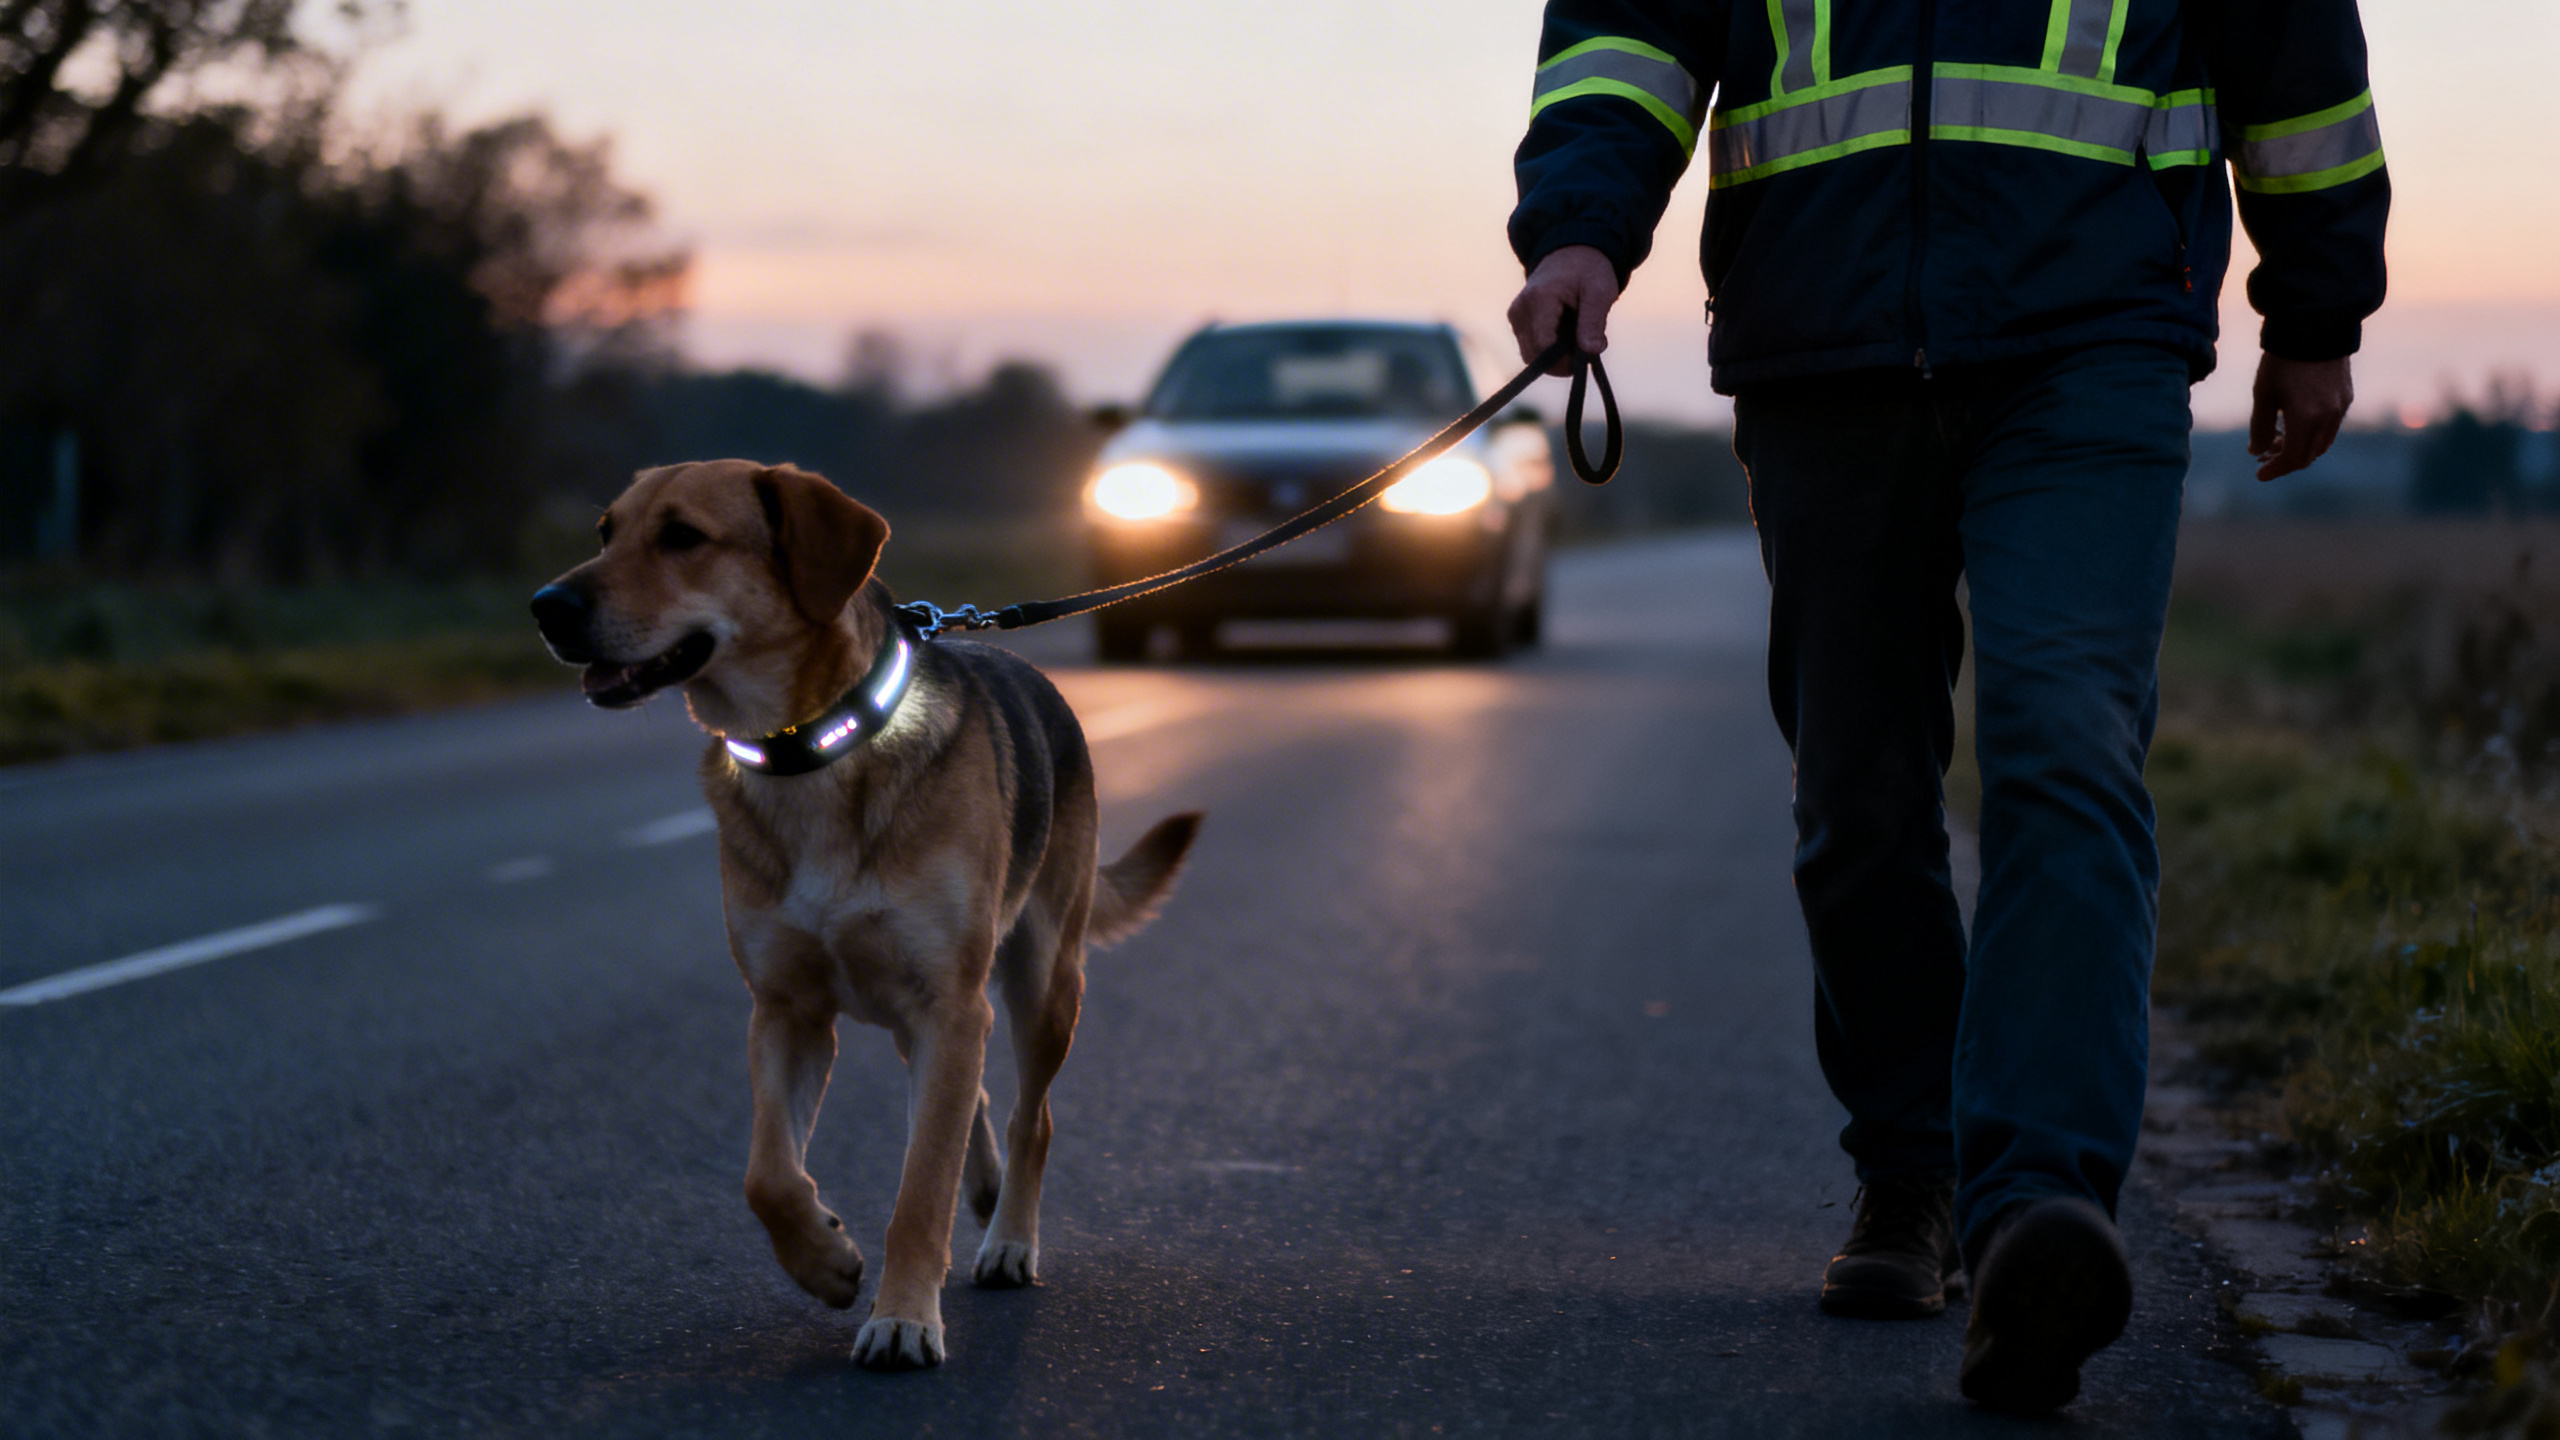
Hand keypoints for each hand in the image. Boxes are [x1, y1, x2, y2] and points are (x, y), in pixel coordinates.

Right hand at [1508, 245, 1620, 373]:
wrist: (1571, 252)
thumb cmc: (1588, 271)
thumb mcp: (1600, 293)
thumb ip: (1594, 323)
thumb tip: (1592, 352)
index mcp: (1539, 299)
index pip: (1543, 347)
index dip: (1564, 362)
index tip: (1587, 359)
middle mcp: (1520, 309)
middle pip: (1533, 355)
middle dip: (1560, 360)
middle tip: (1585, 347)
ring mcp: (1515, 316)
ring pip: (1530, 355)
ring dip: (1555, 355)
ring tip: (1575, 334)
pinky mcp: (1516, 320)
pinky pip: (1530, 347)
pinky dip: (1548, 347)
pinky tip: (1565, 331)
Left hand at [2248, 353, 2353, 480]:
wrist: (2316, 326)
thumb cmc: (2283, 360)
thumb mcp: (2263, 393)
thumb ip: (2259, 427)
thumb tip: (2256, 451)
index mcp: (2306, 419)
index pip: (2292, 458)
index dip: (2275, 470)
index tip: (2259, 474)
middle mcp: (2328, 417)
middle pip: (2308, 455)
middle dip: (2285, 461)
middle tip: (2263, 457)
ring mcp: (2341, 407)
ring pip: (2321, 443)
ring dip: (2299, 448)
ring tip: (2275, 439)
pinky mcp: (2346, 397)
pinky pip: (2330, 427)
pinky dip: (2312, 434)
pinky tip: (2293, 423)